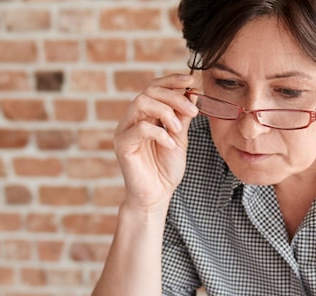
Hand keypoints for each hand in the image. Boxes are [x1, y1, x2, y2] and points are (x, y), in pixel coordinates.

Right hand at [113, 73, 198, 210]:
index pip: (155, 87)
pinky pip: (140, 128)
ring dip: (165, 112)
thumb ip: (182, 117)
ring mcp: (124, 130)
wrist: (157, 195)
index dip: (172, 80)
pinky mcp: (122, 145)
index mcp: (145, 115)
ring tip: (179, 129)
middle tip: (193, 110)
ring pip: (141, 103)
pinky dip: (159, 133)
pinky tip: (170, 144)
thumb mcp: (180, 138)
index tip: (191, 80)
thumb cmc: (166, 169)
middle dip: (174, 97)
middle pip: (149, 91)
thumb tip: (191, 93)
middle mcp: (132, 119)